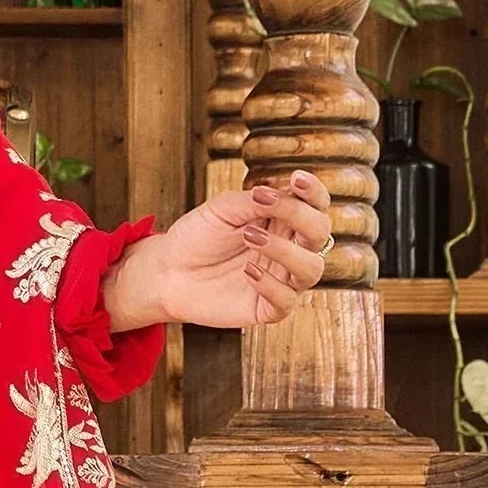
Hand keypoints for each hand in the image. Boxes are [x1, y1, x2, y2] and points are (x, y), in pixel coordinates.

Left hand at [99, 173, 332, 333]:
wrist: (166, 271)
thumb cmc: (197, 236)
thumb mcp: (223, 209)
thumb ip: (255, 201)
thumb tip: (283, 192)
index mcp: (284, 221)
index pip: (316, 206)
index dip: (314, 192)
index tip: (297, 179)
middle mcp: (290, 250)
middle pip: (321, 233)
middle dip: (299, 216)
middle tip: (263, 207)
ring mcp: (282, 280)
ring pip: (311, 269)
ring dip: (285, 250)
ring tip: (250, 237)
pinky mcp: (267, 308)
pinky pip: (286, 300)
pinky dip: (271, 284)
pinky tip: (247, 271)